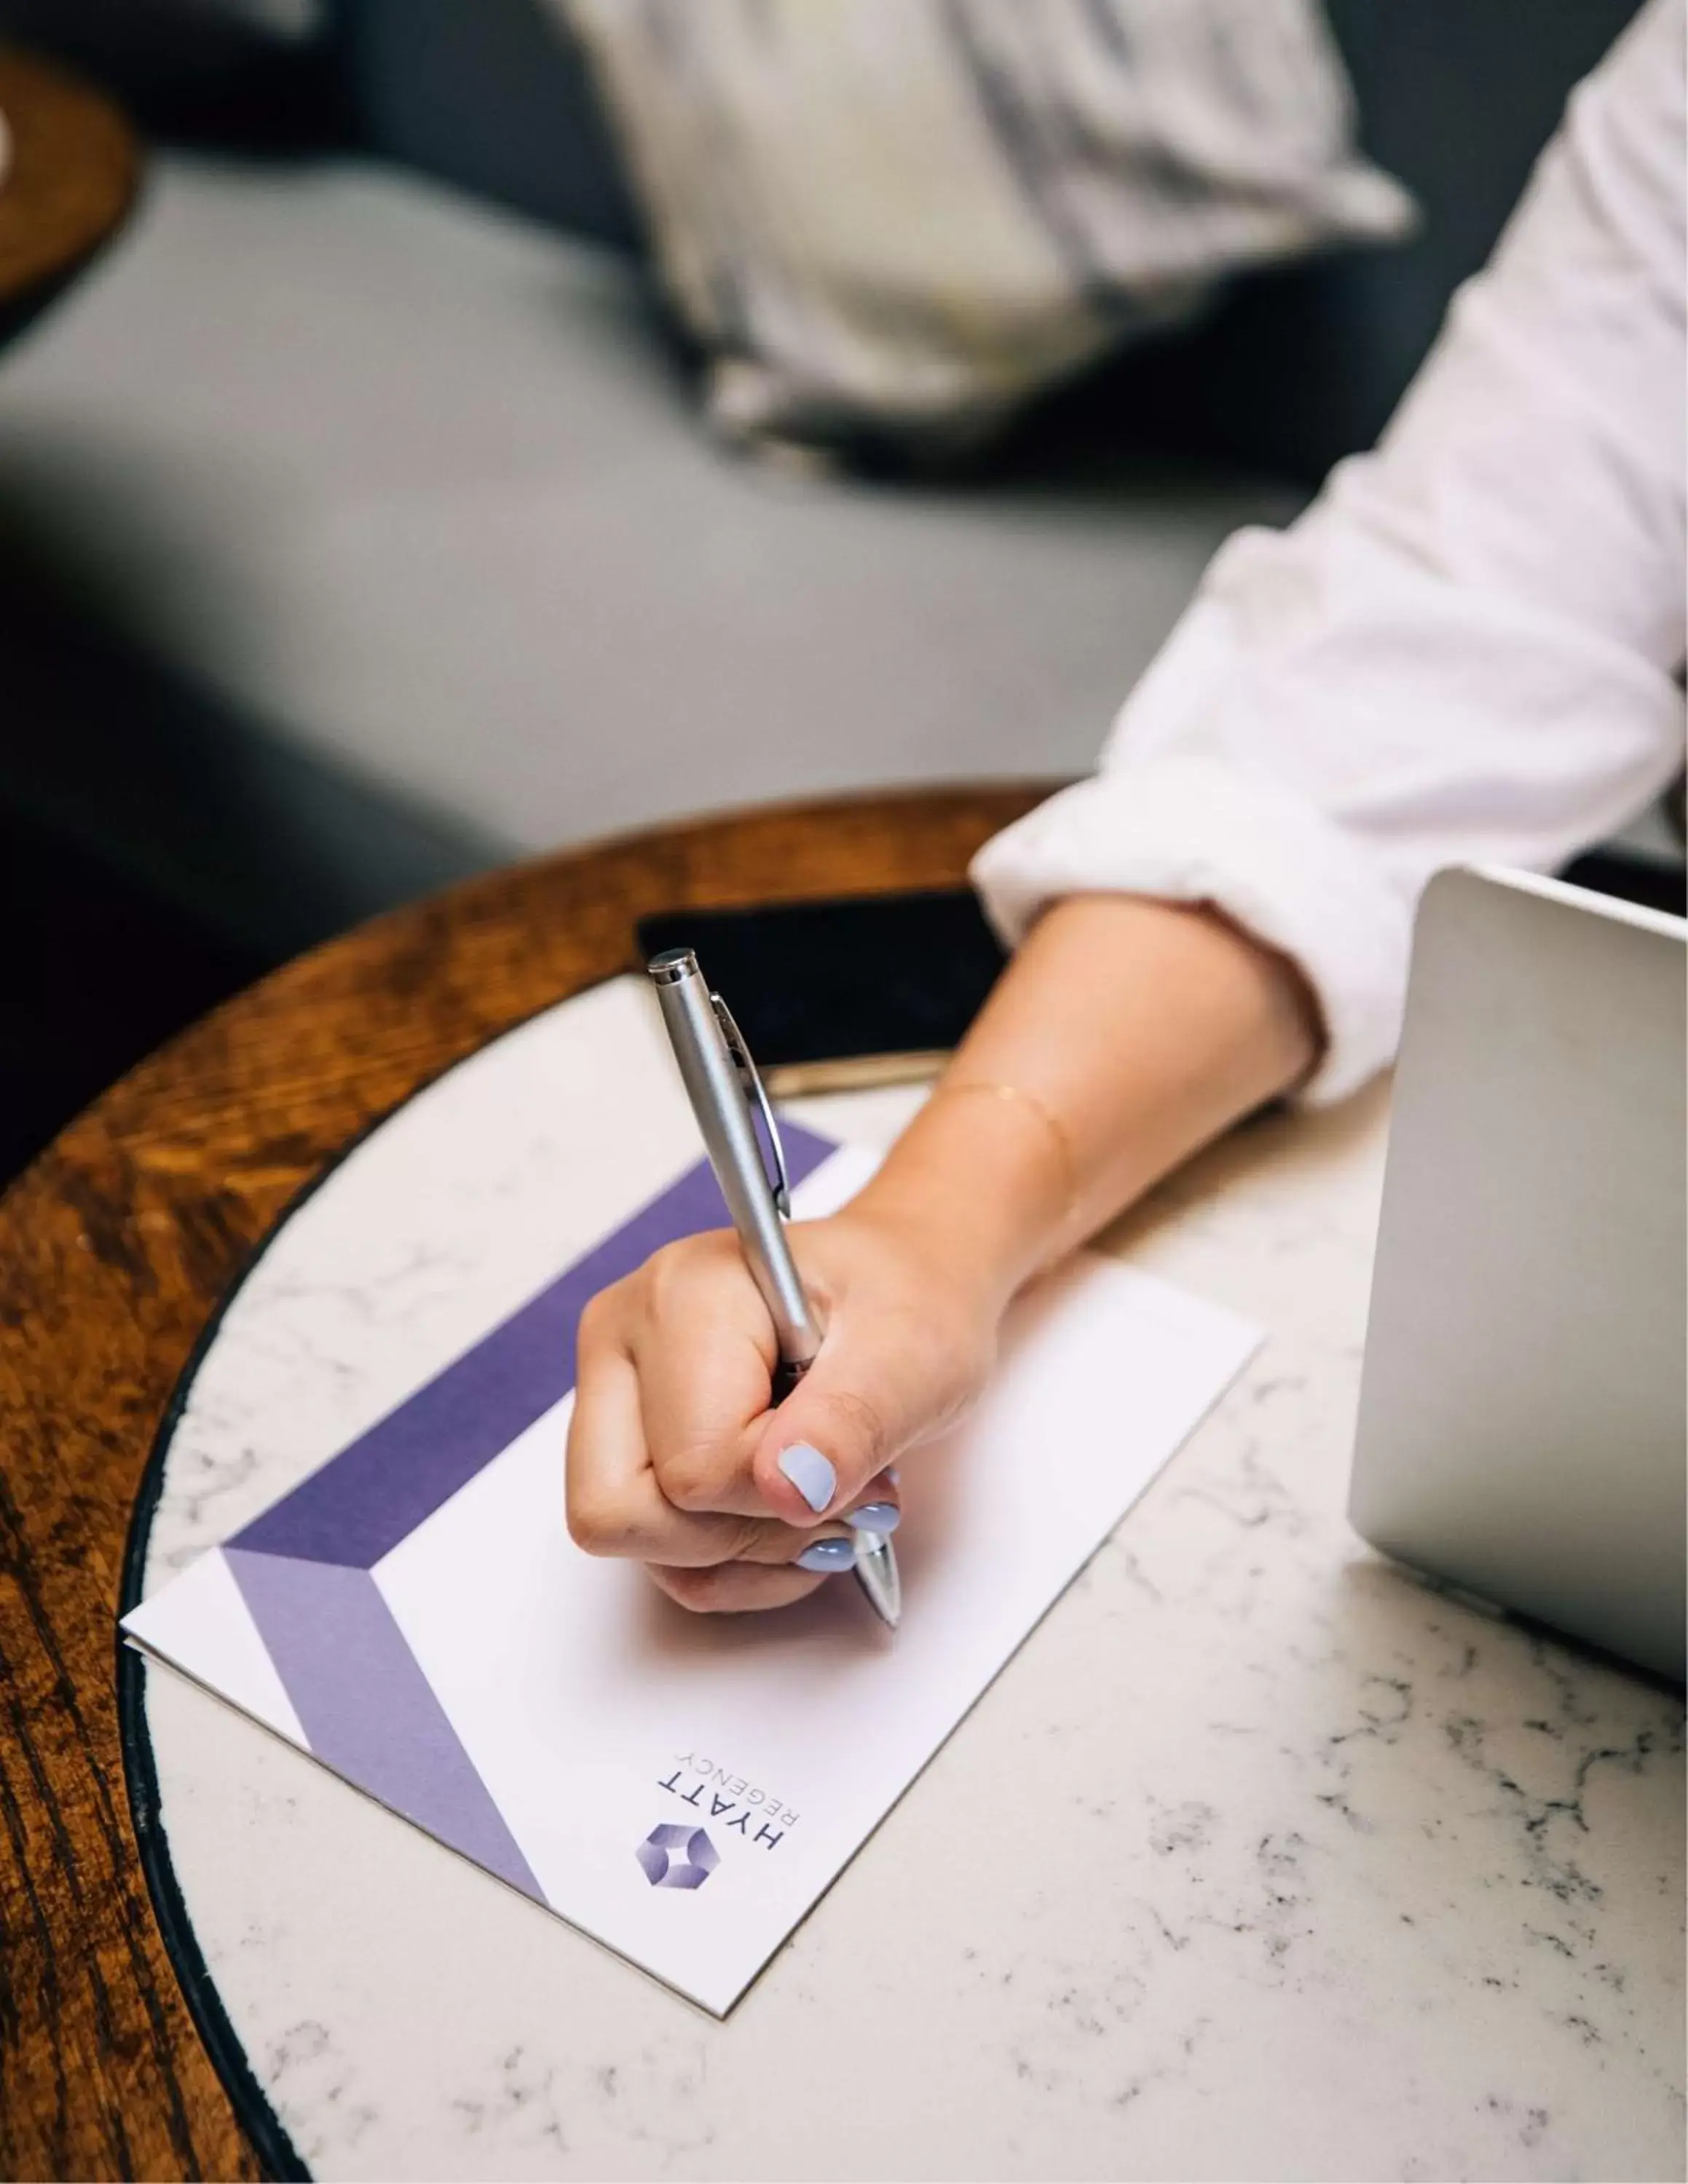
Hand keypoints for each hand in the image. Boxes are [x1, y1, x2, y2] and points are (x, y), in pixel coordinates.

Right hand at [566, 1204, 1000, 1611]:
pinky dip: (737, 1565)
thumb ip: (849, 1420)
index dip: (786, 1490)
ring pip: (635, 1545)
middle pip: (622, 1513)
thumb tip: (788, 1489)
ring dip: (749, 1554)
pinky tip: (796, 1516)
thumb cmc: (906, 1300)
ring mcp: (617, 1396)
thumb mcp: (907, 1351)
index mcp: (680, 1297)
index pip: (693, 1466)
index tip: (859, 1462)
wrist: (910, 1291)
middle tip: (836, 1494)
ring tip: (825, 1497)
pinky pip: (659, 1559)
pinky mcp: (631, 1447)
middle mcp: (623, 1341)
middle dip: (744, 1534)